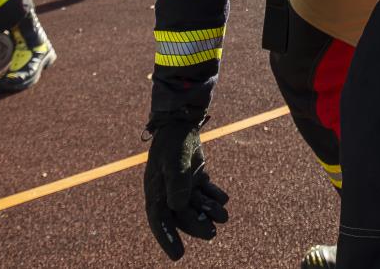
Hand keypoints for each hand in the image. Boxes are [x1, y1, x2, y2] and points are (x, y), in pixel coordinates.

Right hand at [144, 121, 229, 260]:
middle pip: (181, 215)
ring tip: (223, 216)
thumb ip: (177, 183)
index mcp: (155, 191)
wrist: (182, 123)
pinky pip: (204, 193)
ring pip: (195, 206)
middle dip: (196, 226)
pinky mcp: (194, 178)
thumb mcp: (174, 161)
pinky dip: (214, 198)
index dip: (167, 238)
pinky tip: (223, 199)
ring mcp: (181, 185)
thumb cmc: (174, 142)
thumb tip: (178, 207)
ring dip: (209, 212)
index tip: (178, 256)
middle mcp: (167, 191)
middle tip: (212, 234)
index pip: (159, 220)